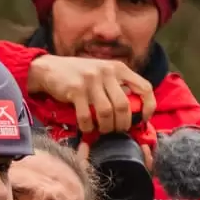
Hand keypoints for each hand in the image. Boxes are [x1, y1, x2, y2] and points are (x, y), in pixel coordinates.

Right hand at [27, 55, 156, 134]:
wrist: (50, 68)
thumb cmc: (80, 75)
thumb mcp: (103, 73)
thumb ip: (119, 86)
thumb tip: (136, 110)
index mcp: (119, 68)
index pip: (145, 87)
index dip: (149, 106)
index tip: (144, 119)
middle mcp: (107, 71)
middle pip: (124, 105)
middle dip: (123, 124)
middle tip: (118, 131)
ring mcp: (91, 80)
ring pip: (107, 112)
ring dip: (106, 127)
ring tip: (104, 131)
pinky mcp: (75, 89)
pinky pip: (87, 116)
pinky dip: (88, 127)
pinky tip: (87, 128)